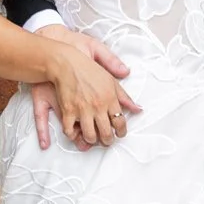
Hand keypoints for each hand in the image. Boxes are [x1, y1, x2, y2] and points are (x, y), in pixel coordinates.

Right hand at [37, 31, 140, 150]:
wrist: (65, 62)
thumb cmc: (88, 68)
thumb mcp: (110, 79)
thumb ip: (124, 96)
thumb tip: (137, 108)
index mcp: (110, 98)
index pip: (120, 122)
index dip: (121, 132)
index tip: (120, 134)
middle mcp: (98, 105)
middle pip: (106, 133)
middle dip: (108, 141)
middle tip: (107, 141)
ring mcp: (82, 109)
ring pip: (90, 136)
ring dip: (92, 140)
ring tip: (93, 139)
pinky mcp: (68, 110)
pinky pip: (70, 131)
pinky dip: (73, 135)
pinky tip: (76, 133)